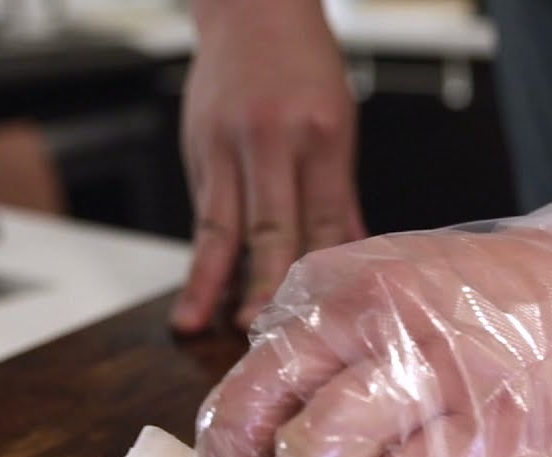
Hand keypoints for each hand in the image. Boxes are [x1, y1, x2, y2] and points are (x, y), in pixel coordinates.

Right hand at [172, 0, 365, 332]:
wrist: (253, 7)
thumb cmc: (303, 62)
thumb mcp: (339, 122)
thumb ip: (340, 195)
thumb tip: (354, 253)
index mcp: (320, 136)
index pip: (322, 218)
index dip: (318, 270)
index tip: (319, 315)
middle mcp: (271, 140)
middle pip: (270, 226)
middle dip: (262, 283)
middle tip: (257, 329)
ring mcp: (228, 144)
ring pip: (221, 224)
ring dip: (210, 279)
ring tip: (199, 321)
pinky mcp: (198, 148)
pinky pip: (203, 209)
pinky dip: (202, 252)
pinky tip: (197, 287)